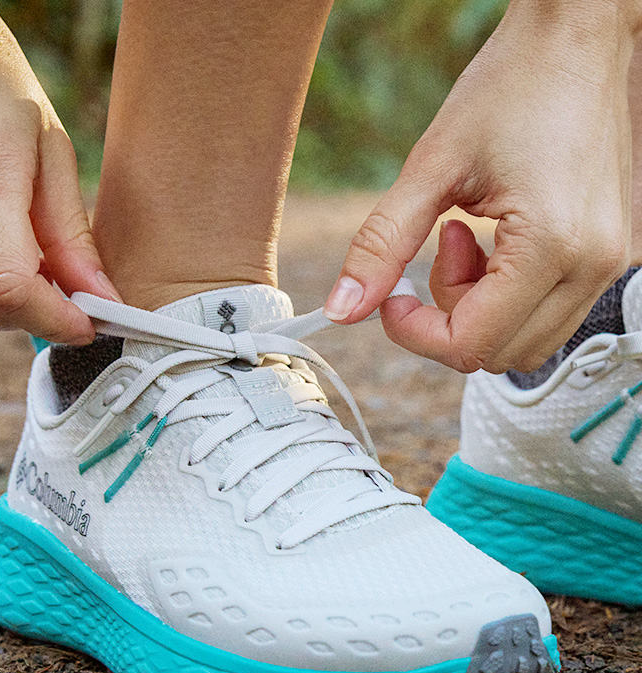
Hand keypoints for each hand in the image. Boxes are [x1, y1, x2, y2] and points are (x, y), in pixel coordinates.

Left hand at [325, 0, 639, 373]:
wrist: (579, 36)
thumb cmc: (510, 86)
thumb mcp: (431, 168)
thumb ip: (381, 245)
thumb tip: (342, 308)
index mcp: (553, 247)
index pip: (471, 346)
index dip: (415, 333)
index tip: (393, 296)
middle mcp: (594, 265)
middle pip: (500, 354)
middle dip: (449, 319)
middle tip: (437, 251)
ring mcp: (612, 262)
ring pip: (526, 340)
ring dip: (480, 307)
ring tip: (468, 237)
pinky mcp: (612, 253)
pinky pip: (549, 309)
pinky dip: (508, 293)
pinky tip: (496, 237)